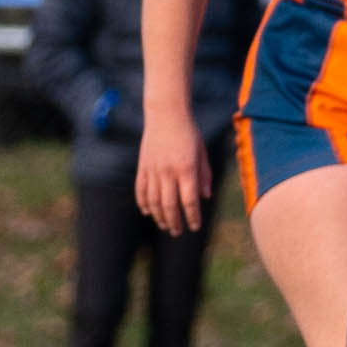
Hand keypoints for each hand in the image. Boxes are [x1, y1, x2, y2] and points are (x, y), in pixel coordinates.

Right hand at [135, 107, 211, 234]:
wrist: (166, 114)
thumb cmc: (189, 132)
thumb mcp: (202, 153)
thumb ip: (204, 175)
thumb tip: (205, 197)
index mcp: (186, 169)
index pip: (189, 200)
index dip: (193, 216)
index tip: (195, 227)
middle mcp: (168, 172)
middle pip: (170, 205)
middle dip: (175, 222)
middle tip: (178, 232)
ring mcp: (153, 170)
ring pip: (154, 200)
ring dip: (159, 216)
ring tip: (164, 225)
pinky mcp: (142, 166)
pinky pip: (141, 189)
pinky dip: (143, 203)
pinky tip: (147, 212)